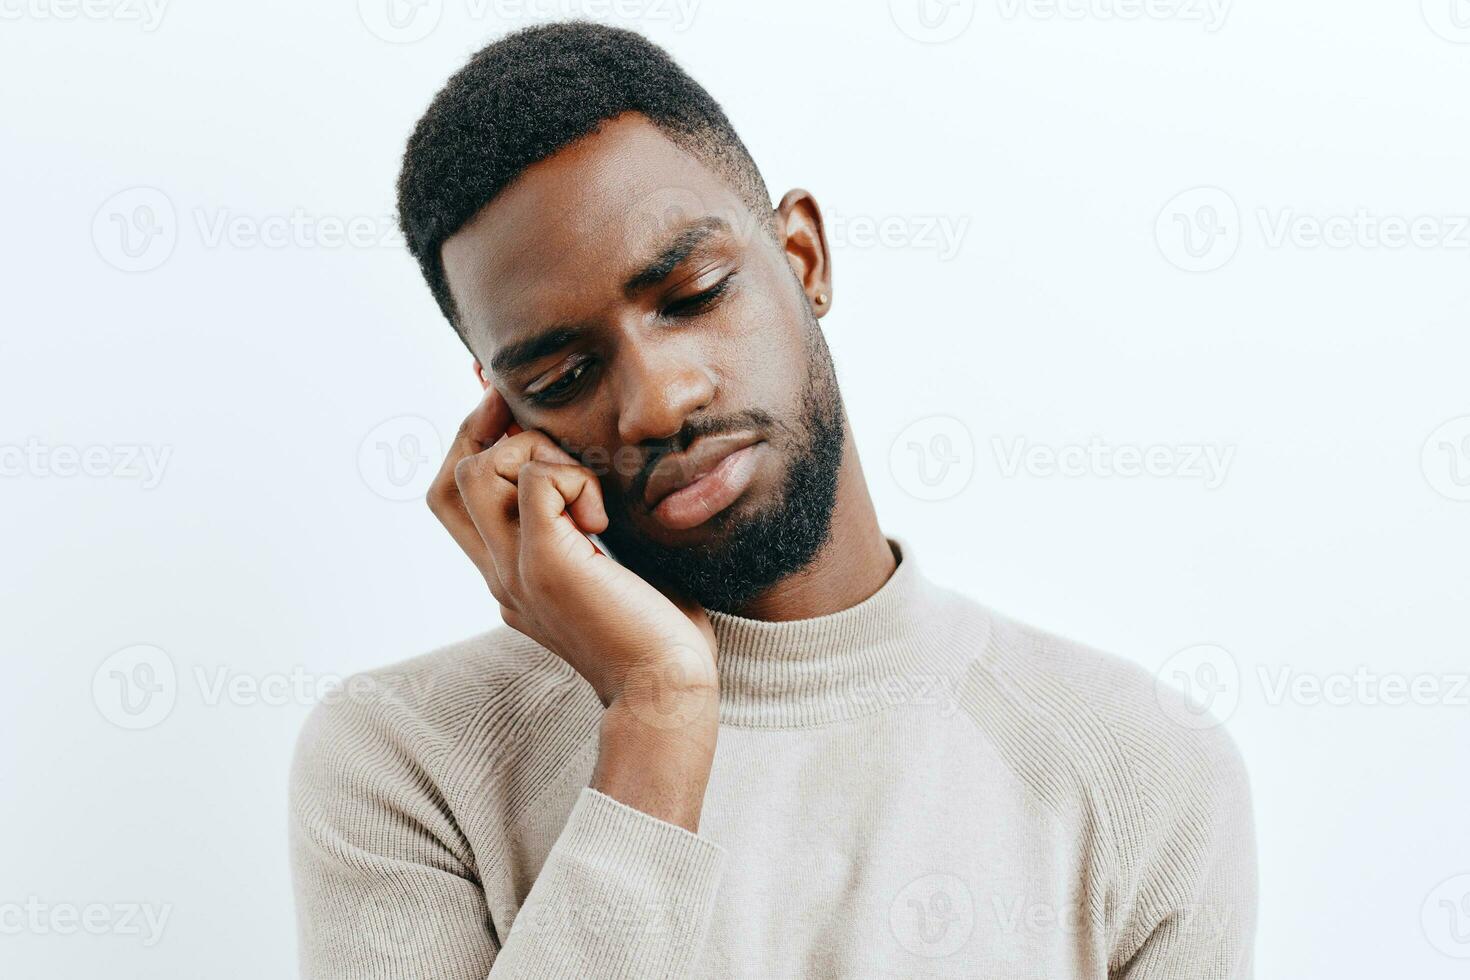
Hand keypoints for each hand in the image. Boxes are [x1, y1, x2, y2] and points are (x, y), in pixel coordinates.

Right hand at [427, 386, 718, 827]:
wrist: (668, 691)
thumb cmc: (658, 633)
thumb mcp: (613, 569)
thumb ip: (590, 527)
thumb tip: (595, 479)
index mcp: (508, 576)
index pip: (454, 500)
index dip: (472, 444)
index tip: (508, 406)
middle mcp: (498, 575)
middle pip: (448, 482)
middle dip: (485, 431)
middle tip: (532, 416)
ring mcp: (515, 573)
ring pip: (477, 471)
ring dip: (535, 453)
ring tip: (586, 488)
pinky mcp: (547, 568)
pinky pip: (537, 483)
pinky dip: (574, 478)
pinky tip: (605, 518)